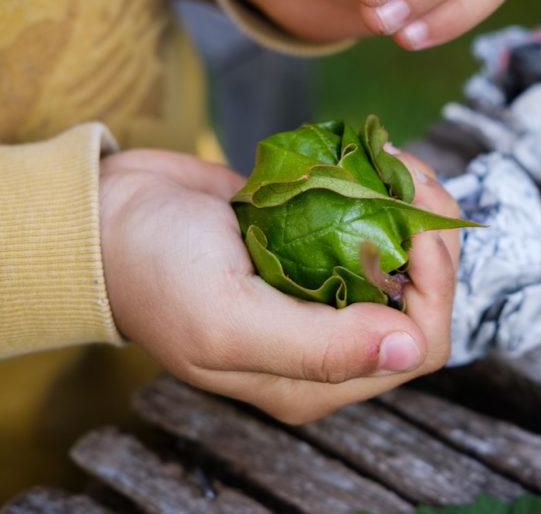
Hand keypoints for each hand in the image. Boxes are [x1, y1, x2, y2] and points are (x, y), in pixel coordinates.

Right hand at [99, 148, 459, 423]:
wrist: (104, 215)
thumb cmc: (153, 270)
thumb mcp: (228, 320)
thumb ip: (320, 347)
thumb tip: (410, 348)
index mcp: (313, 380)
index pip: (418, 347)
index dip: (435, 289)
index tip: (416, 230)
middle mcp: (329, 344)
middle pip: (424, 301)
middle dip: (433, 237)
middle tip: (409, 178)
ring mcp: (324, 292)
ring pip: (408, 258)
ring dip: (415, 207)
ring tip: (393, 161)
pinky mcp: (316, 247)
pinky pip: (377, 226)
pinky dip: (388, 191)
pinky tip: (374, 160)